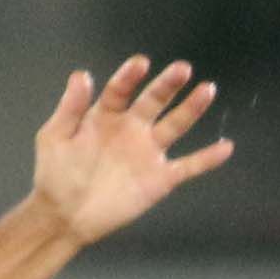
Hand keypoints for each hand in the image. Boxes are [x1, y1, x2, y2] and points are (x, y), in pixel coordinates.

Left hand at [28, 57, 233, 247]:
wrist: (64, 215)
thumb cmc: (55, 174)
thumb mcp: (54, 136)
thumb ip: (70, 107)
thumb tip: (82, 75)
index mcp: (105, 116)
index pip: (121, 90)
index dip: (130, 77)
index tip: (141, 63)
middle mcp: (131, 129)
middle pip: (154, 102)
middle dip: (168, 85)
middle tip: (182, 68)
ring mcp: (147, 153)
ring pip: (175, 126)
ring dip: (191, 109)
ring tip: (207, 90)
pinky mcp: (159, 179)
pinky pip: (187, 166)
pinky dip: (207, 159)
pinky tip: (225, 147)